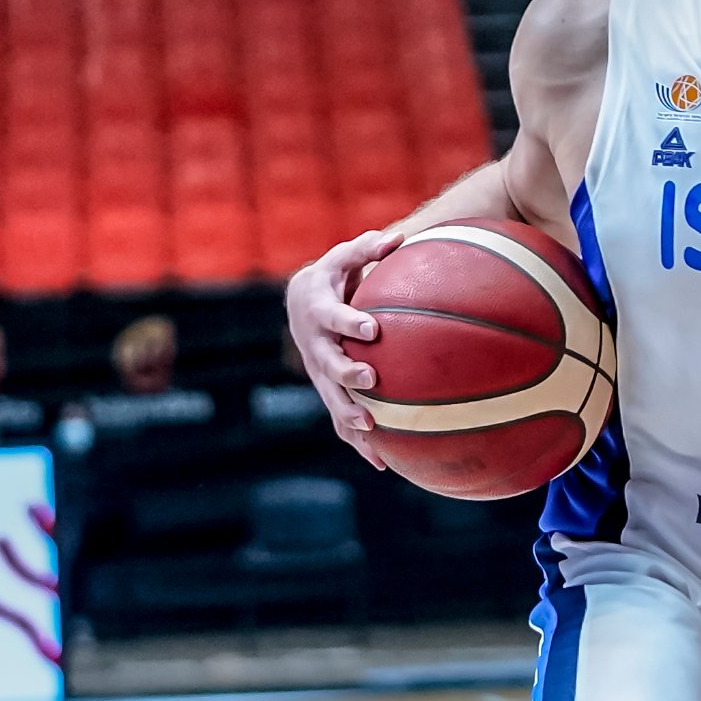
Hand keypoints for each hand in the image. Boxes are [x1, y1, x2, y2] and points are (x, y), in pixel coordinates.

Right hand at [286, 224, 405, 467]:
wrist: (300, 303)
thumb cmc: (332, 277)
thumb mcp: (343, 258)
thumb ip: (368, 249)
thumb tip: (400, 236)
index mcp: (320, 312)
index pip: (335, 318)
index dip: (350, 324)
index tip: (372, 329)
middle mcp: (316, 347)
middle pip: (329, 365)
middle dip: (348, 376)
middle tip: (371, 382)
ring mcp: (320, 374)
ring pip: (332, 400)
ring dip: (350, 417)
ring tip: (373, 432)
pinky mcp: (328, 392)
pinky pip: (341, 421)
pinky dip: (359, 443)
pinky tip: (384, 464)